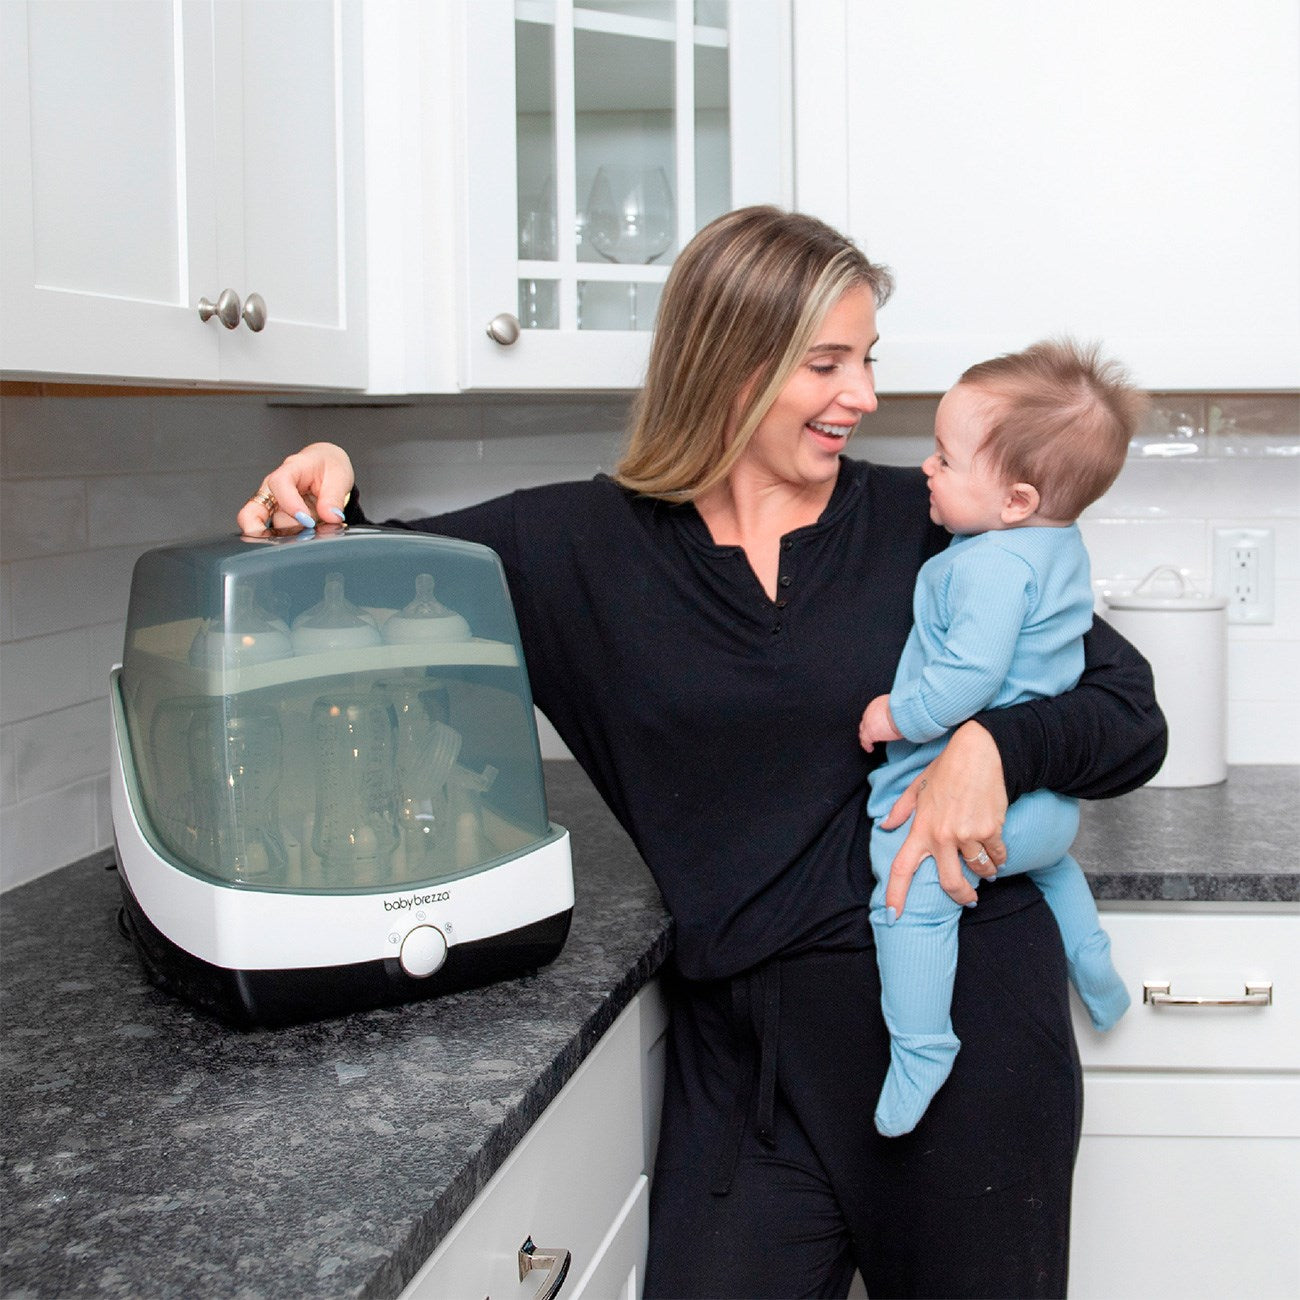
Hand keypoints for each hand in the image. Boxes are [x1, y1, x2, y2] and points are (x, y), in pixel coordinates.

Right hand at [235, 442, 354, 533]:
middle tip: (283, 541)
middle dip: (259, 529)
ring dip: (289, 537)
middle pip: (252, 511)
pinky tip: (304, 540)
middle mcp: (274, 489)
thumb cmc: (328, 466)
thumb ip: (334, 498)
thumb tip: (332, 517)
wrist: (326, 466)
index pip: (279, 483)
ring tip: (310, 536)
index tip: (307, 520)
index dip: (290, 504)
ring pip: (270, 528)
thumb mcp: (339, 476)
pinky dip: (290, 540)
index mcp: (290, 470)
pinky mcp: (279, 519)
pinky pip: (278, 534)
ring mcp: (274, 506)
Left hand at [859, 694, 901, 751]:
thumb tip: (902, 715)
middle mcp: (871, 711)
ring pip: (864, 730)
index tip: (879, 724)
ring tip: (870, 742)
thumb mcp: (900, 707)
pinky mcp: (869, 732)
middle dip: (869, 726)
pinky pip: (865, 740)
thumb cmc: (905, 709)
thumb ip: (896, 710)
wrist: (902, 713)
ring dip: (867, 736)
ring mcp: (868, 722)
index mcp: (879, 703)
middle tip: (875, 733)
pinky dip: (867, 745)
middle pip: (867, 720)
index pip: (873, 712)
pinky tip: (870, 749)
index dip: (875, 719)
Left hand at [879, 721, 1007, 914]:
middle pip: (951, 884)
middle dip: (961, 896)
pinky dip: (999, 857)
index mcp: (920, 829)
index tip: (891, 915)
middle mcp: (942, 837)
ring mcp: (967, 835)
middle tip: (967, 899)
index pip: (902, 868)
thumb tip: (886, 825)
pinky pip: (997, 855)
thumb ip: (901, 810)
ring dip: (986, 873)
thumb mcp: (918, 787)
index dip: (895, 895)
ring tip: (987, 867)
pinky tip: (997, 851)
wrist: (980, 753)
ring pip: (979, 870)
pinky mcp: (990, 830)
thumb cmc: (947, 769)